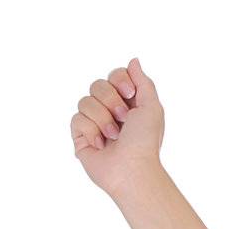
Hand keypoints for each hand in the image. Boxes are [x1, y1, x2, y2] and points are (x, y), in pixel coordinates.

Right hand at [71, 57, 164, 195]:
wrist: (132, 168)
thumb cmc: (145, 141)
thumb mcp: (152, 107)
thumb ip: (143, 82)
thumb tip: (133, 61)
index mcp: (128, 102)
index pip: (114, 75)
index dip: (119, 80)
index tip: (130, 93)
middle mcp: (110, 110)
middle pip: (97, 85)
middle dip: (111, 101)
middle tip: (124, 119)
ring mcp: (94, 122)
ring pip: (85, 101)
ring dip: (103, 119)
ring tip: (114, 137)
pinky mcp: (80, 135)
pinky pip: (77, 118)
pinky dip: (92, 131)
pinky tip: (101, 145)